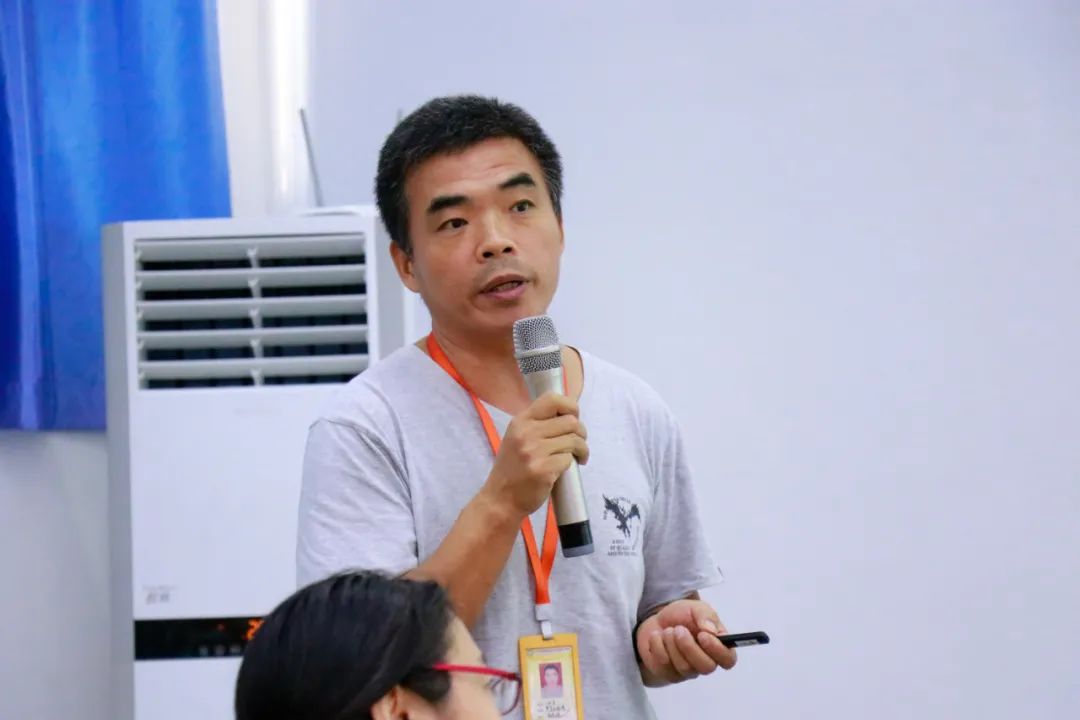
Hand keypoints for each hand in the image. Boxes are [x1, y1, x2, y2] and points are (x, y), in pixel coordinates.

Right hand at [483, 392, 588, 517]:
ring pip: (573, 441)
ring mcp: (534, 451)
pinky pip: (568, 459)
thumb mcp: (517, 438)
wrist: (500, 499)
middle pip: (570, 421)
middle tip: (579, 443)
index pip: (552, 399)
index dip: (570, 406)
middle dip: (581, 433)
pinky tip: (565, 470)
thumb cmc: (512, 469)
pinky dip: (571, 464)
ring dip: (582, 450)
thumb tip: (569, 414)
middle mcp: (526, 432)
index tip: (574, 418)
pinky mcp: (543, 470)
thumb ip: (538, 424)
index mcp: (520, 421)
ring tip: (578, 457)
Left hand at [636, 599, 736, 685]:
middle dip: (689, 647)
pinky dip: (658, 646)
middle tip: (679, 629)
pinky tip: (658, 637)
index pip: (728, 660)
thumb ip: (706, 615)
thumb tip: (711, 630)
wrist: (656, 620)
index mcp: (717, 646)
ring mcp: (687, 671)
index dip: (717, 650)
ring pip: (684, 667)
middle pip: (706, 668)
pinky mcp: (669, 674)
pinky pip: (665, 666)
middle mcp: (705, 662)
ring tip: (668, 630)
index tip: (702, 635)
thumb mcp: (695, 608)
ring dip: (672, 643)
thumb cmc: (681, 616)